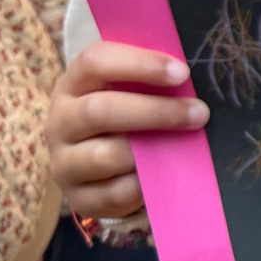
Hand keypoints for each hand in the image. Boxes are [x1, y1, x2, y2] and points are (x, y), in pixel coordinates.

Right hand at [45, 43, 208, 219]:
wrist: (98, 169)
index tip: (182, 73)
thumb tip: (193, 80)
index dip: (139, 64)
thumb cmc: (124, 115)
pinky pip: (115, 193)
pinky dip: (145, 185)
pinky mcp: (78, 198)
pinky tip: (164, 175)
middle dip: (155, 111)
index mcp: (73, 84)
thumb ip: (151, 81)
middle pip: (100, 111)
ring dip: (151, 150)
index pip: (95, 62)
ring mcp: (64, 163)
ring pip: (105, 155)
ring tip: (184, 146)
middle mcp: (60, 122)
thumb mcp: (129, 92)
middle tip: (200, 113)